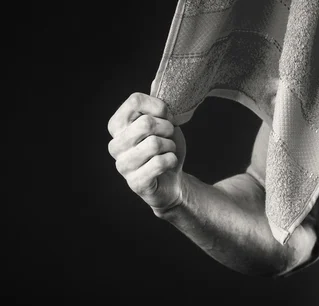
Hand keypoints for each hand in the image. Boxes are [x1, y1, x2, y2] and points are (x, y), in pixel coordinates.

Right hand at [107, 93, 186, 212]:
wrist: (173, 180)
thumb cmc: (165, 149)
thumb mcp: (164, 122)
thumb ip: (158, 104)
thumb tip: (158, 79)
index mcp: (117, 125)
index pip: (135, 100)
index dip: (159, 106)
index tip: (166, 116)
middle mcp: (115, 144)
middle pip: (147, 123)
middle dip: (168, 129)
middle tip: (169, 137)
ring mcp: (123, 165)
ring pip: (155, 144)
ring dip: (171, 147)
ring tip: (168, 151)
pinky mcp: (136, 183)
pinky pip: (160, 163)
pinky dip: (172, 160)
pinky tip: (169, 164)